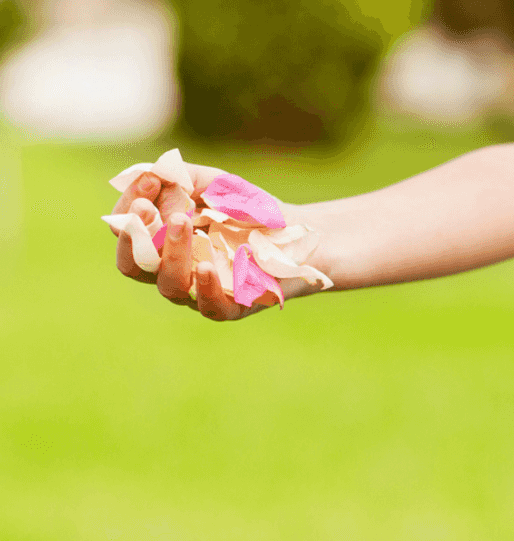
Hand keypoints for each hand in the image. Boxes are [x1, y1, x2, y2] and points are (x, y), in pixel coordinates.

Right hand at [107, 163, 274, 320]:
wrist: (298, 234)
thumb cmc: (249, 210)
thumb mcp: (216, 185)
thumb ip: (183, 177)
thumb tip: (151, 172)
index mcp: (160, 240)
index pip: (125, 229)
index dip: (129, 207)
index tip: (152, 180)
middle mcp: (173, 268)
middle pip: (133, 264)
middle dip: (135, 236)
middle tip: (149, 208)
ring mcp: (200, 290)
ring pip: (169, 284)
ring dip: (171, 253)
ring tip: (183, 223)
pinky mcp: (232, 306)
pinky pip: (210, 306)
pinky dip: (205, 287)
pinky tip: (205, 266)